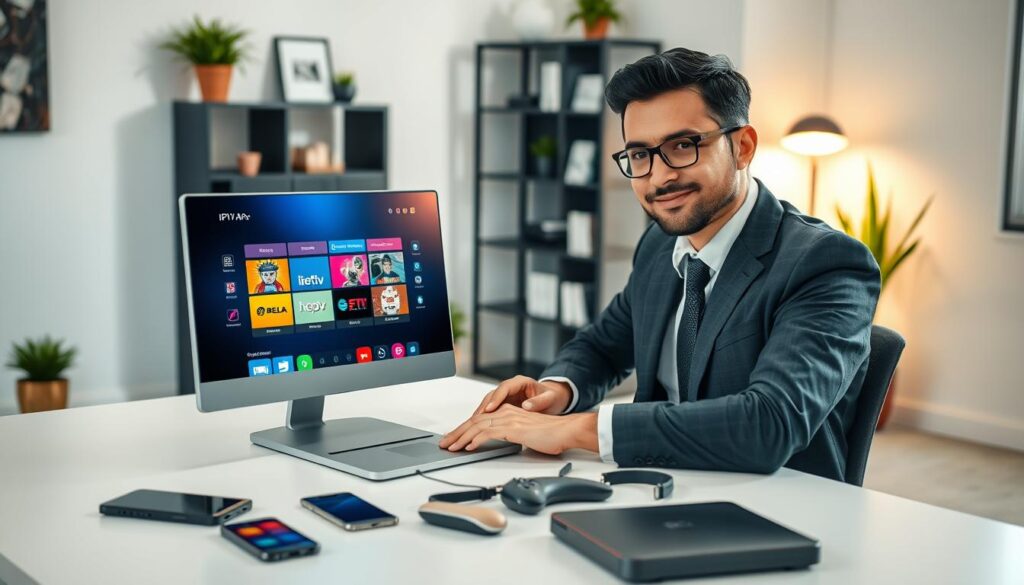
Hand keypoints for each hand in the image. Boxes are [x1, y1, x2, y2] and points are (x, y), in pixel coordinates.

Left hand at [439, 404, 597, 454]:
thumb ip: (512, 435)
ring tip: (450, 447)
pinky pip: (488, 433)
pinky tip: (468, 447)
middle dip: (456, 433)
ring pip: (477, 427)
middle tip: (444, 443)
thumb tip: (503, 443)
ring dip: (461, 438)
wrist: (566, 431)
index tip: (453, 439)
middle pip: (474, 422)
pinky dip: (475, 440)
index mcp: (508, 412)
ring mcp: (509, 419)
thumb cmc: (551, 434)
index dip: (464, 430)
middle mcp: (506, 413)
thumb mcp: (526, 434)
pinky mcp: (513, 428)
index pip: (480, 421)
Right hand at [471, 375, 574, 417]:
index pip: (504, 388)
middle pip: (492, 395)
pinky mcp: (504, 404)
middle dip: (483, 407)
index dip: (496, 398)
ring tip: (472, 425)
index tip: (490, 408)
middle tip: (475, 419)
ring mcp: (505, 396)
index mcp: (520, 382)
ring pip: (488, 403)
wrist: (553, 399)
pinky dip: (484, 418)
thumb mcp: (550, 398)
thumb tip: (527, 405)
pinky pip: (491, 410)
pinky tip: (478, 426)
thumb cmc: (552, 397)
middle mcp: (510, 387)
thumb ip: (539, 402)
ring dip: (480, 414)